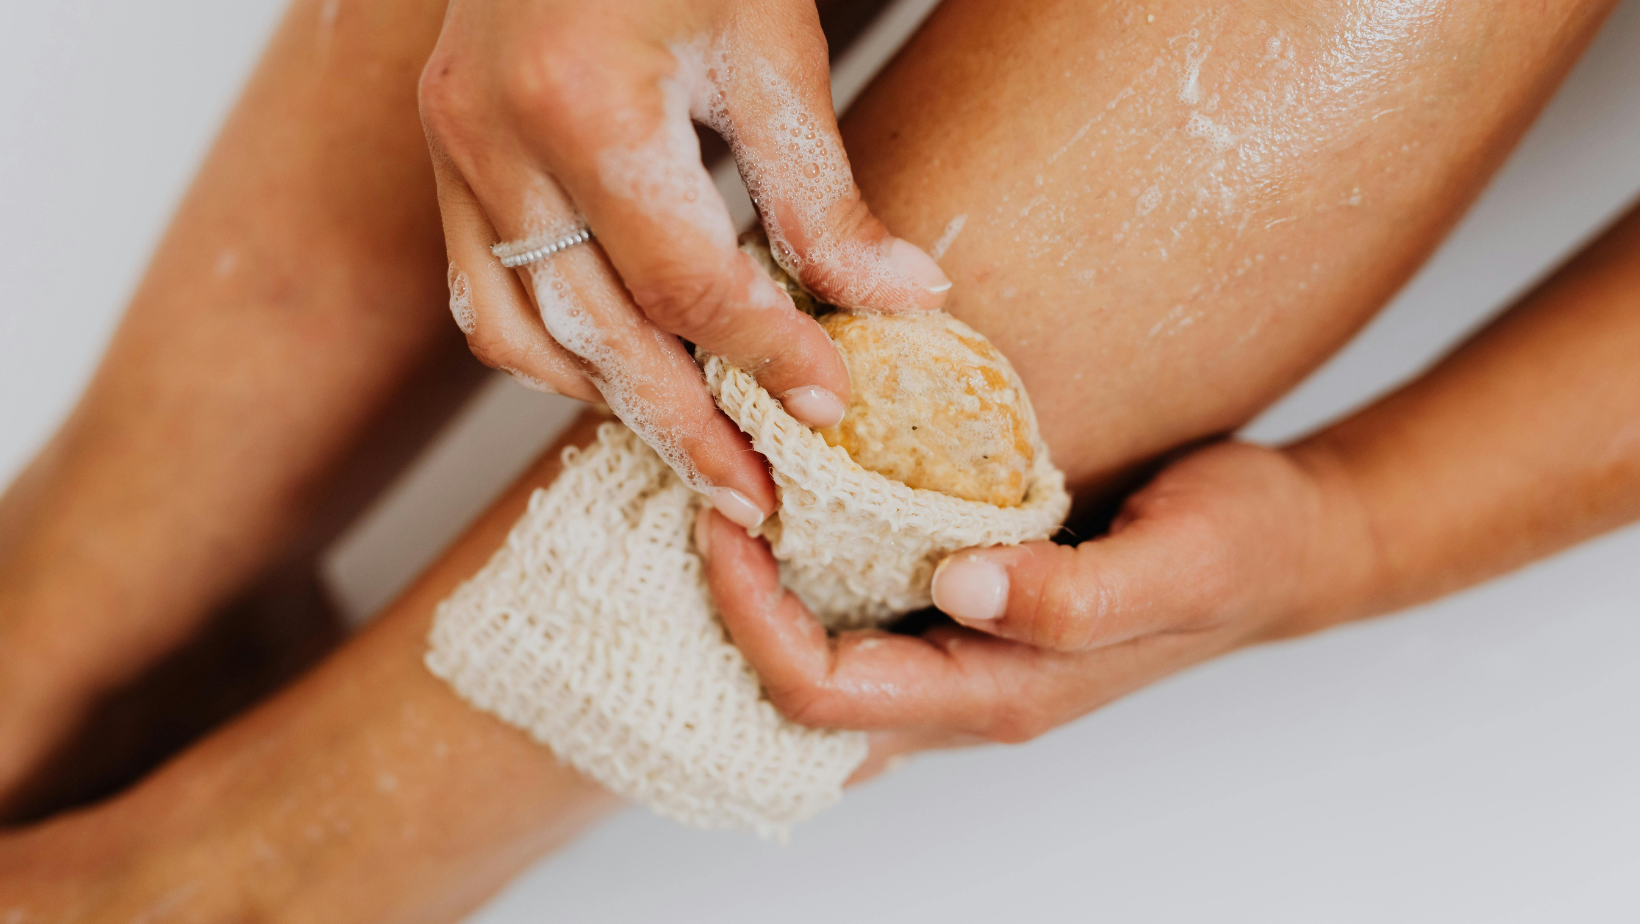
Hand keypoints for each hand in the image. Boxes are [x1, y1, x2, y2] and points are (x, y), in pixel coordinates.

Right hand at [420, 0, 950, 527]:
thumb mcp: (770, 48)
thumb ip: (823, 192)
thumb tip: (899, 304)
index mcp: (584, 101)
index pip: (684, 281)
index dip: (764, 356)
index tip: (832, 412)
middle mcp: (492, 137)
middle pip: (594, 334)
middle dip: (684, 427)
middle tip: (755, 498)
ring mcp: (451, 150)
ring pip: (520, 334)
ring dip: (611, 401)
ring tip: (696, 451)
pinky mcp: (443, 156)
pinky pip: (484, 296)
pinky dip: (554, 351)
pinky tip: (620, 373)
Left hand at [696, 440, 1377, 771]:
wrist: (1289, 546)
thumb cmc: (1243, 548)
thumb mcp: (1181, 562)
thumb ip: (1075, 597)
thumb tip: (956, 587)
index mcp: (998, 692)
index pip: (823, 690)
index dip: (750, 617)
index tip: (723, 516)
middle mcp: (963, 689)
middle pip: (797, 692)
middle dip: (729, 609)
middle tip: (704, 497)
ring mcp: (960, 659)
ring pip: (819, 662)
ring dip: (757, 595)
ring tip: (726, 496)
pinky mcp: (966, 617)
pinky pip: (857, 619)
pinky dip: (806, 574)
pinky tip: (790, 505)